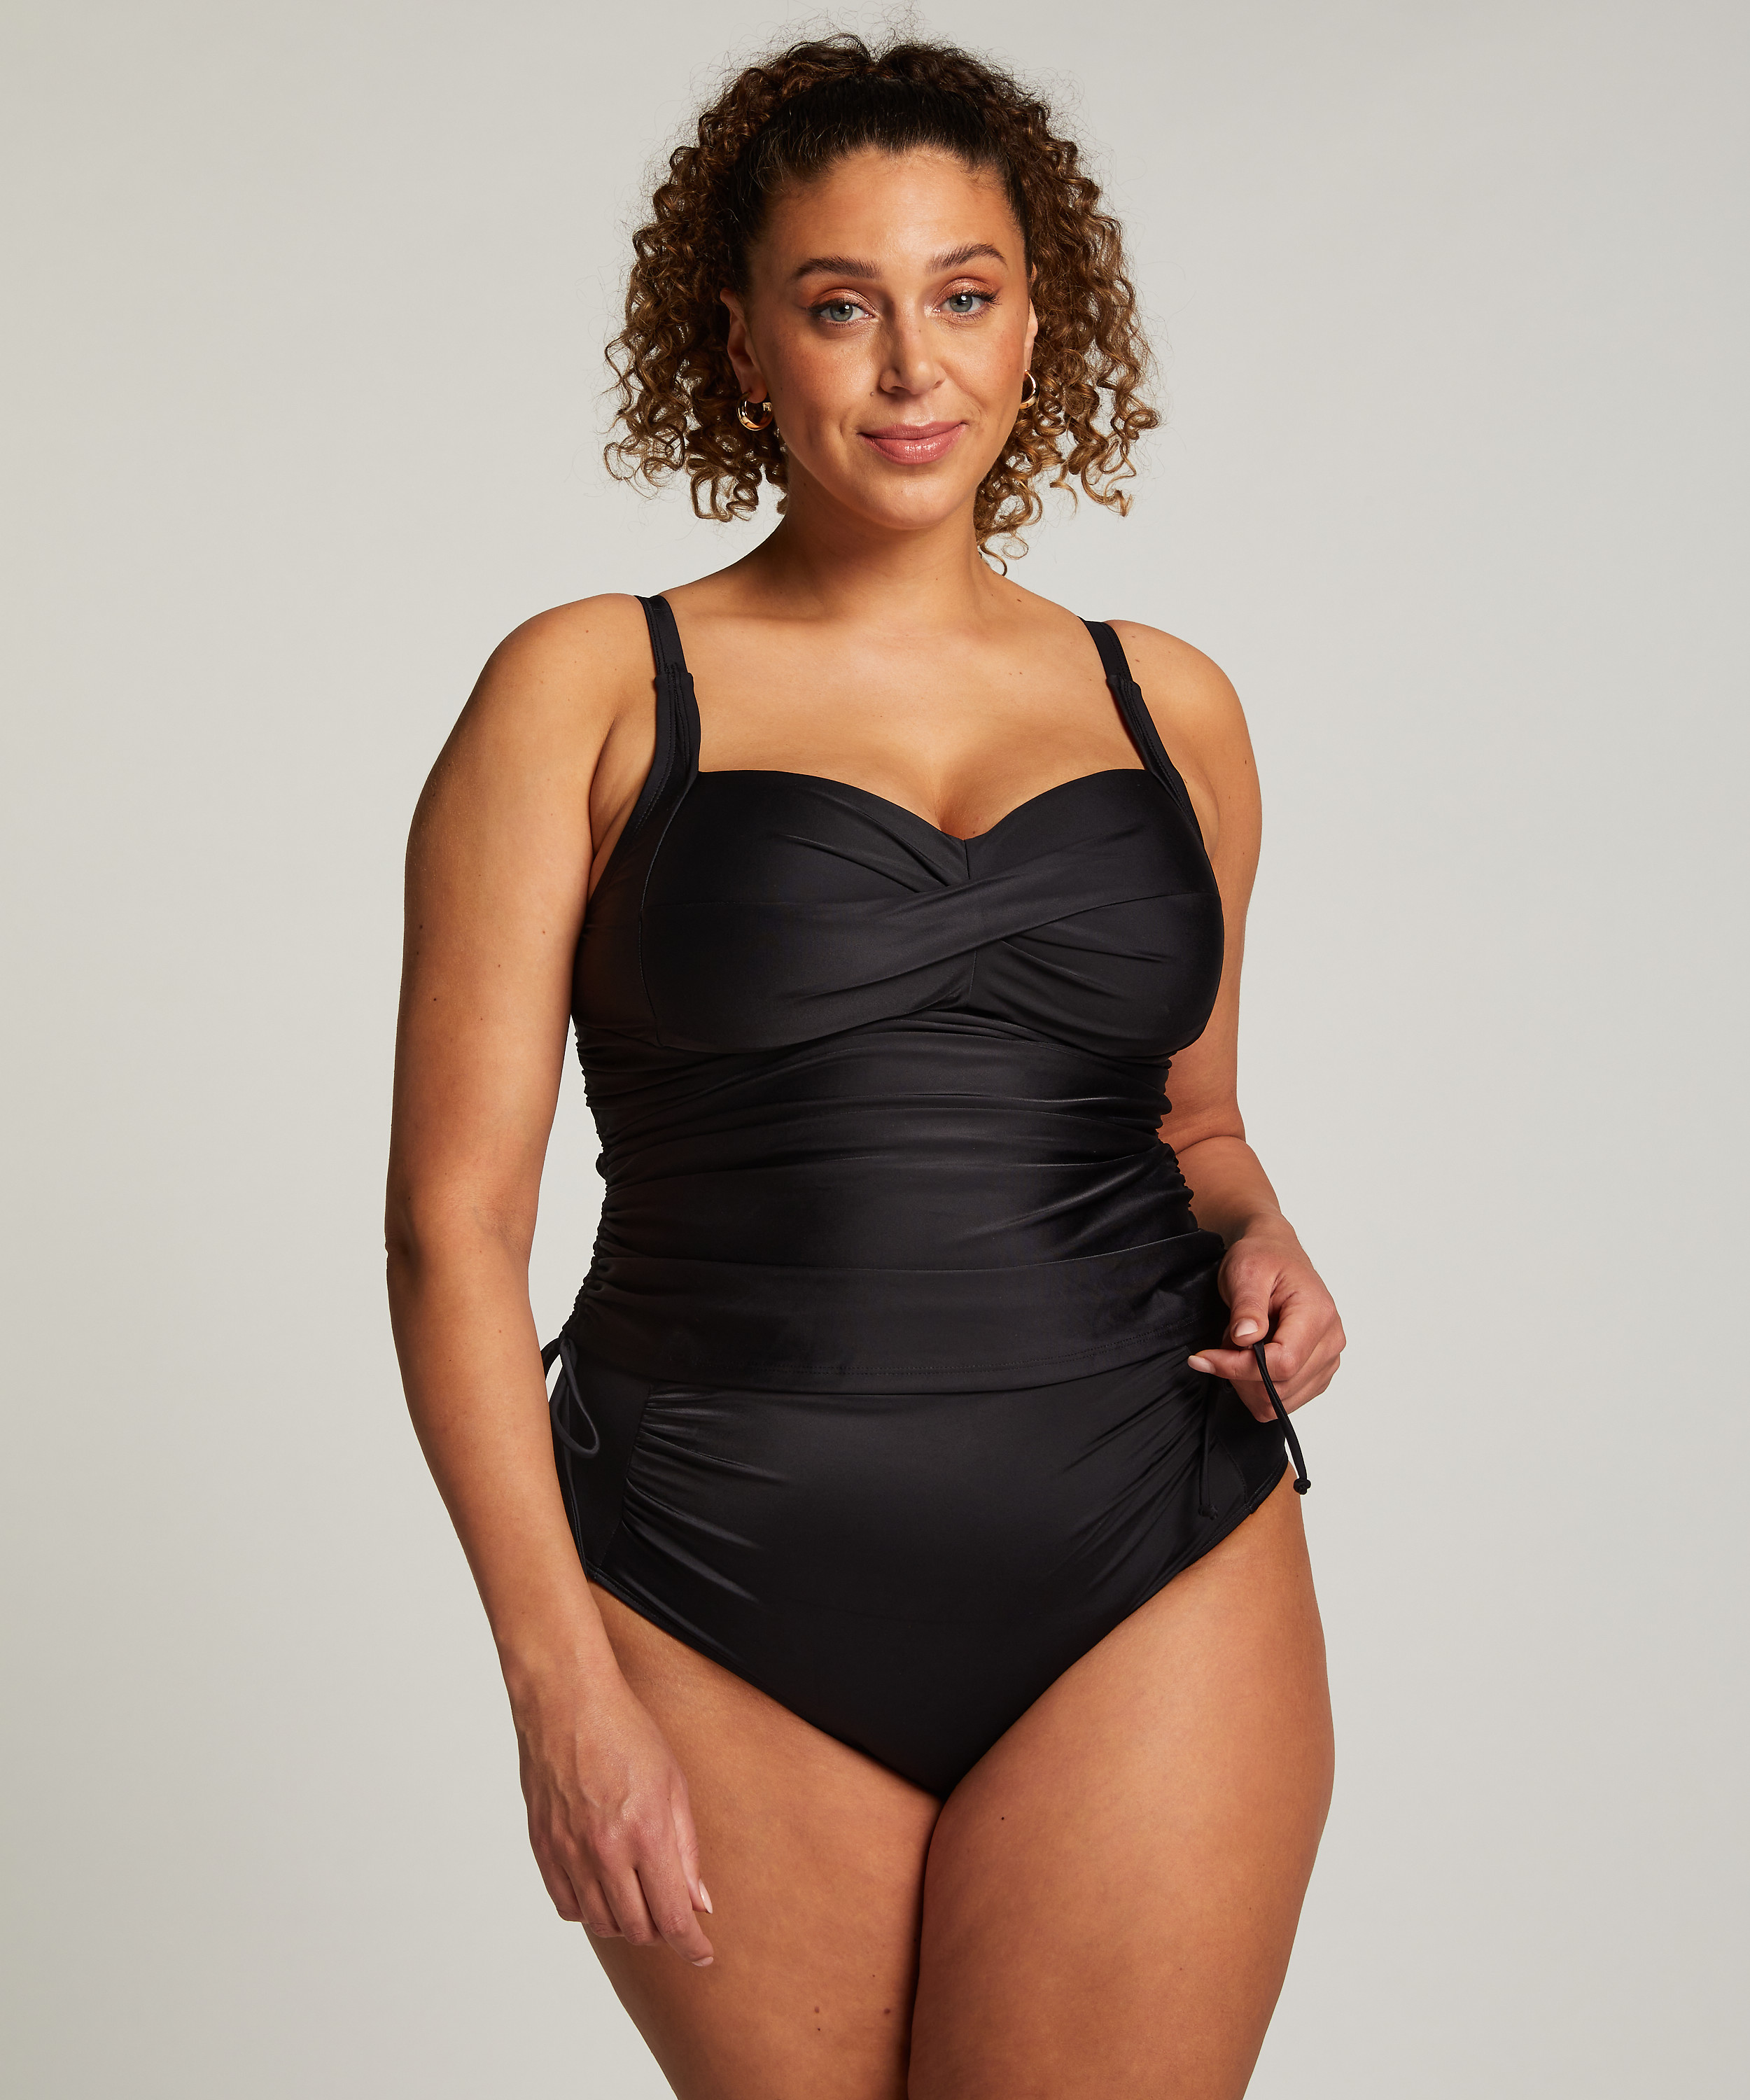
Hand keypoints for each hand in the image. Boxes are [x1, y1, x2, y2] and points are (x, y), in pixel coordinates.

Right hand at [513, 1668, 714, 1966]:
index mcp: (645, 1833)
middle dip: (661, 1932)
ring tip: (639, 1898)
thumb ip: (686, 1850)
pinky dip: (589, 1909)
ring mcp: (569, 1852)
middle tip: (671, 1913)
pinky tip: (602, 1889)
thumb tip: (698, 1903)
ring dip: (626, 1924)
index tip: (701, 1953)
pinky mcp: (543, 1848)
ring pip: (601, 1924)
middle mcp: (605, 1851)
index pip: (672, 1916)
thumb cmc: (625, 1731)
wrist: (566, 1701)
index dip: (691, 1945)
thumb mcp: (674, 1784)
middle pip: (637, 1929)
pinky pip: (567, 1906)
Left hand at [1187, 1221, 1343, 1421]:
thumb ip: (1247, 1306)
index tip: (1206, 1357)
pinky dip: (1258, 1386)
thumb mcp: (1246, 1271)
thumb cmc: (1263, 1258)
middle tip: (1222, 1343)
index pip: (1283, 1363)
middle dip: (1240, 1374)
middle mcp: (1330, 1341)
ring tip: (1239, 1346)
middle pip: (1281, 1388)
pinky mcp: (1316, 1373)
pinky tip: (1250, 1357)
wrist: (1275, 1253)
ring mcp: (1326, 1360)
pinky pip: (1284, 1401)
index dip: (1240, 1367)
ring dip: (1248, 1382)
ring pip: (1281, 1401)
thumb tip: (1246, 1338)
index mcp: (1318, 1314)